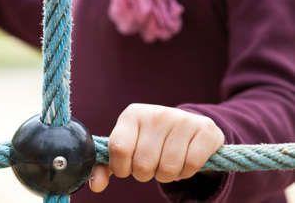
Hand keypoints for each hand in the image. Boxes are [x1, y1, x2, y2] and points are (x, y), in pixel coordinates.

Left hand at [90, 104, 224, 191]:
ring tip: (167, 162)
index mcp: (132, 114)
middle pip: (143, 164)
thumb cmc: (148, 140)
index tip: (127, 168)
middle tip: (151, 164)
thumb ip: (106, 166)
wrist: (186, 126)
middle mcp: (156, 113)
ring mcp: (181, 119)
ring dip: (166, 175)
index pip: (119, 149)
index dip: (122, 168)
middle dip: (145, 174)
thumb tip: (95, 186)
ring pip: (168, 169)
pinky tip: (184, 160)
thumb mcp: (126, 147)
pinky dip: (186, 172)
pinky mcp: (204, 129)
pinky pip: (191, 166)